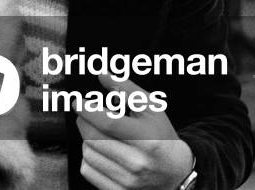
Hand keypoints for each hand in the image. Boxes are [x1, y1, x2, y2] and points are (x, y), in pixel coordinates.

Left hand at [75, 74, 192, 189]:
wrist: (176, 172)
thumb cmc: (161, 136)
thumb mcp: (152, 109)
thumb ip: (126, 89)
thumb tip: (102, 74)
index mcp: (147, 139)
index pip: (108, 123)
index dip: (88, 109)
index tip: (78, 102)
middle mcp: (137, 162)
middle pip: (93, 138)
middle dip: (84, 121)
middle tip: (87, 113)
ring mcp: (127, 180)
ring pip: (87, 153)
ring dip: (86, 138)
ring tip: (98, 132)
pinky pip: (87, 170)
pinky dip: (88, 157)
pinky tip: (99, 150)